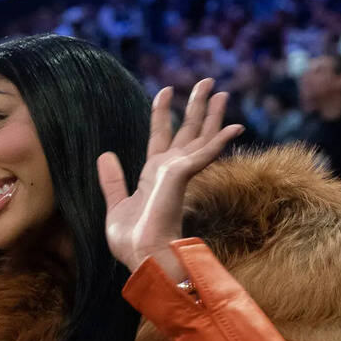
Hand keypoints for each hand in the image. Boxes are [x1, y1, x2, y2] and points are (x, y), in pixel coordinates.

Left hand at [98, 78, 243, 276]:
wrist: (143, 259)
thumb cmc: (133, 242)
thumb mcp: (116, 205)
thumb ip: (112, 180)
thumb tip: (105, 154)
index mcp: (154, 176)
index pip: (161, 137)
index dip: (162, 113)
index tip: (164, 90)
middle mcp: (169, 172)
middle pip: (188, 131)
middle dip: (197, 106)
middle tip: (208, 81)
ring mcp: (177, 174)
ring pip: (199, 136)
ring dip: (211, 113)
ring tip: (221, 90)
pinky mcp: (181, 177)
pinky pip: (204, 153)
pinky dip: (219, 140)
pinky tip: (235, 127)